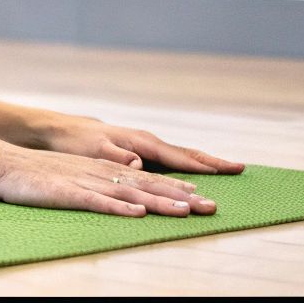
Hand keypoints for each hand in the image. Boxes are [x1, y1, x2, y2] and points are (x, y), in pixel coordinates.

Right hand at [0, 141, 217, 216]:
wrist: (1, 162)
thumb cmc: (35, 173)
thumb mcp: (73, 172)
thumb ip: (99, 181)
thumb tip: (125, 193)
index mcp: (102, 168)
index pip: (147, 177)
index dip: (176, 186)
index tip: (202, 195)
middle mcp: (100, 173)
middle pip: (148, 185)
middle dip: (182, 196)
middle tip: (211, 208)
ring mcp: (85, 182)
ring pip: (130, 193)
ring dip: (160, 202)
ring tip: (186, 210)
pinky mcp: (67, 193)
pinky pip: (97, 202)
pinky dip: (119, 208)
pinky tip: (137, 214)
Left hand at [36, 114, 245, 174]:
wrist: (63, 131)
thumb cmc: (77, 142)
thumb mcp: (93, 151)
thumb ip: (117, 157)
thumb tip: (140, 164)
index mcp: (141, 143)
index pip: (178, 157)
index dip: (203, 166)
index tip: (228, 170)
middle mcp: (147, 142)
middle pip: (187, 154)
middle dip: (213, 162)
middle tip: (240, 168)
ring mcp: (145, 145)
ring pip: (180, 155)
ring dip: (204, 163)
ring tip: (227, 169)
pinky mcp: (139, 151)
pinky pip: (170, 158)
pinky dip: (187, 164)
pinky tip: (195, 171)